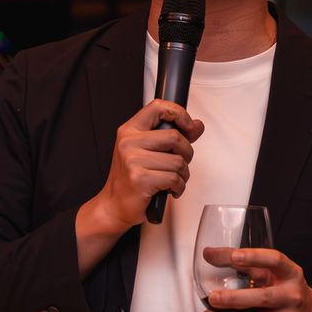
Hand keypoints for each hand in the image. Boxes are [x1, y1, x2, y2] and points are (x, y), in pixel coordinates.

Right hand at [91, 98, 204, 232]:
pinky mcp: (140, 179)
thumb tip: (197, 125)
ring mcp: (133, 160)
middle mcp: (129, 142)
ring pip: (178, 161)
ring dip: (183, 174)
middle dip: (186, 153)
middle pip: (175, 137)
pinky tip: (170, 189)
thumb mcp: (147, 151)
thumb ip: (172, 137)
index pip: (157, 107)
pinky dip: (178, 187)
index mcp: (130, 131)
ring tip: (173, 179)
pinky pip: (174, 178)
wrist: (114, 205)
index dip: (179, 113)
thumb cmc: (130, 178)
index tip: (188, 126)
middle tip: (180, 163)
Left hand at [200, 247, 311, 311]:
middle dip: (234, 299)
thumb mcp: (271, 271)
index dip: (254, 257)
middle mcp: (292, 295)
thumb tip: (210, 254)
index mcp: (290, 273)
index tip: (235, 256)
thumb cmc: (285, 289)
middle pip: (263, 297)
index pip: (274, 260)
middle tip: (213, 297)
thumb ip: (243, 262)